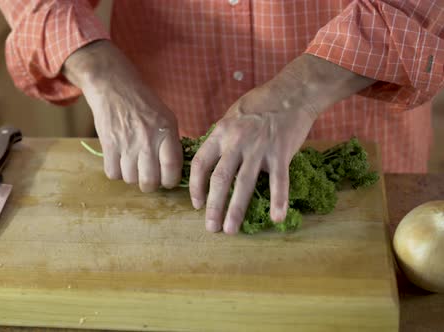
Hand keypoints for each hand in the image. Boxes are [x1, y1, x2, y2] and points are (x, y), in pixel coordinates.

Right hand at [63, 41, 181, 191]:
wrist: (114, 87)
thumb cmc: (143, 103)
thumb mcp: (167, 117)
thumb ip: (172, 142)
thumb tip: (176, 169)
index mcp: (166, 131)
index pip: (172, 168)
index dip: (170, 181)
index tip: (167, 180)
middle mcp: (147, 139)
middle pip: (150, 181)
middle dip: (150, 185)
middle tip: (149, 178)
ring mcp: (126, 143)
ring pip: (130, 179)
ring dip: (132, 177)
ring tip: (133, 166)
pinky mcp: (108, 145)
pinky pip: (113, 173)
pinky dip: (117, 172)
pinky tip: (120, 162)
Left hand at [189, 55, 375, 234]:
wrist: (292, 93)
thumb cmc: (260, 104)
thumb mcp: (231, 117)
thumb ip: (220, 139)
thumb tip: (209, 160)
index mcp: (220, 133)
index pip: (201, 164)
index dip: (195, 187)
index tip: (196, 203)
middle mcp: (236, 142)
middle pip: (219, 179)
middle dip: (213, 207)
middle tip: (210, 228)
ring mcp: (259, 148)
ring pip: (244, 184)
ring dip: (236, 210)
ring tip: (230, 230)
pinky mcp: (281, 153)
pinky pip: (279, 181)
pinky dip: (278, 200)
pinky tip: (276, 218)